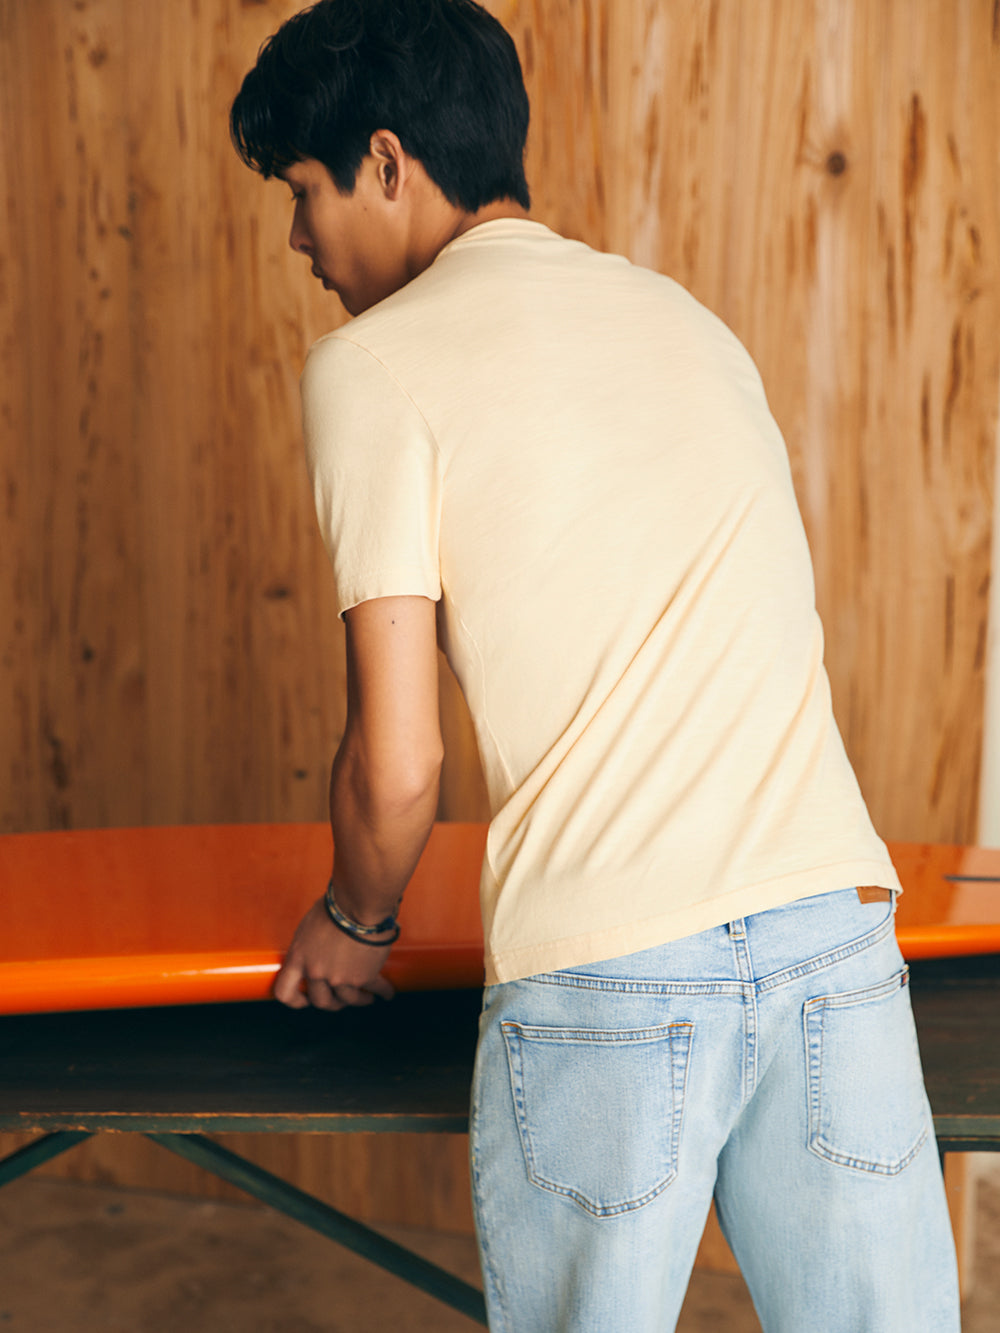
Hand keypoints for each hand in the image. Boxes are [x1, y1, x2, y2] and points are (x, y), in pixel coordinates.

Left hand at [273, 897, 395, 1010]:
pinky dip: (383, 992)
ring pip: (348, 1000)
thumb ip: (309, 946)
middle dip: (332, 1003)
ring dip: (359, 1000)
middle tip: (340, 1000)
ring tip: (366, 997)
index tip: (305, 1001)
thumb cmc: (335, 906)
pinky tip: (387, 993)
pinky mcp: (364, 977)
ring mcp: (339, 978)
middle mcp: (316, 972)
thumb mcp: (309, 926)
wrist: (359, 904)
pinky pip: (375, 989)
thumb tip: (316, 951)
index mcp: (298, 958)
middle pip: (321, 1001)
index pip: (285, 992)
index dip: (295, 1000)